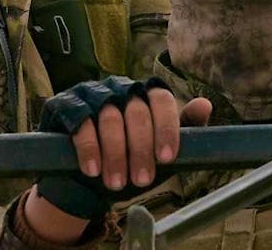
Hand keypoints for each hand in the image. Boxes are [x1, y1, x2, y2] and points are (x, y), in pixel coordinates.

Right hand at [24, 76, 210, 244]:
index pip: (161, 99)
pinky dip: (89, 148)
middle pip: (136, 110)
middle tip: (142, 180)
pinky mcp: (66, 104)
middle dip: (140, 149)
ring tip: (116, 183)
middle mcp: (119, 87)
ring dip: (115, 153)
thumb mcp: (157, 150)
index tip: (167, 158)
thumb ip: (182, 129)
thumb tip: (205, 104)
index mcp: (144, 93)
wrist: (82, 177)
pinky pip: (80, 122)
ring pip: (109, 116)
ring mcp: (91, 93)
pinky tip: (93, 169)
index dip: (166, 127)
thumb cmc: (127, 159)